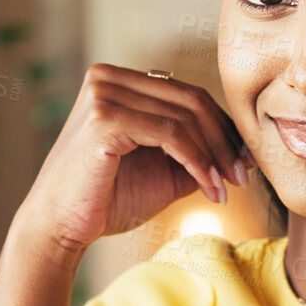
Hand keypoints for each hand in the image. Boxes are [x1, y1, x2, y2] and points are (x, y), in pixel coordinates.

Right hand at [15, 64, 250, 258]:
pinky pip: (171, 134)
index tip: (245, 161)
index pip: (187, 94)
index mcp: (118, 81)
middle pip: (191, 99)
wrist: (60, 228)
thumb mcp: (163, 171)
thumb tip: (243, 150)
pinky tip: (210, 187)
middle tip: (243, 176)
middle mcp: (108, 77)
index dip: (223, 127)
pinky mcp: (104, 118)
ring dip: (214, 156)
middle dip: (224, 140)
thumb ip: (195, 153)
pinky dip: (198, 161)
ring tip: (226, 189)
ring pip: (185, 118)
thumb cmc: (107, 201)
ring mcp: (103, 94)